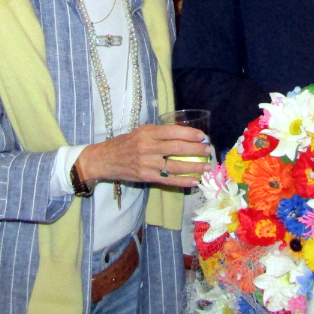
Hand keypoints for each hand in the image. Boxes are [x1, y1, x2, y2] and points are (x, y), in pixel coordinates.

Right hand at [77, 123, 211, 188]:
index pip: (173, 131)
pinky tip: (194, 181)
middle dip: (196, 149)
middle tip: (208, 150)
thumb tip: (183, 135)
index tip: (202, 136)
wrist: (105, 159)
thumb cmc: (124, 143)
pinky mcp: (146, 177)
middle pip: (177, 148)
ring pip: (175, 165)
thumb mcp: (140, 132)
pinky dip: (182, 181)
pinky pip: (168, 180)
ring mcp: (147, 163)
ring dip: (194, 167)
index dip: (190, 133)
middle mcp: (148, 147)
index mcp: (147, 132)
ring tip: (206, 166)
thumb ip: (159, 133)